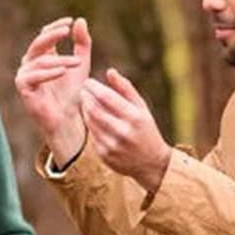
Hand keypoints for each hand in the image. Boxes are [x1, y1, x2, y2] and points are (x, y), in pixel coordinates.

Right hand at [15, 16, 91, 161]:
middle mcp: (30, 62)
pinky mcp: (22, 87)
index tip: (70, 22)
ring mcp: (24, 74)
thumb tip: (80, 20)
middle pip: (39, 43)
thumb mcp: (81, 64)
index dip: (56, 26)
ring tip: (77, 63)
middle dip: (53, 36)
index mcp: (42, 55)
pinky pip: (34, 76)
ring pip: (41, 60)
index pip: (45, 34)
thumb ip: (82, 43)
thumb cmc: (73, 92)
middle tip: (67, 31)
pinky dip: (49, 73)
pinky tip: (63, 71)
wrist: (67, 117)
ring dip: (60, 61)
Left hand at [79, 68, 171, 195]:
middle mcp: (123, 132)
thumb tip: (109, 71)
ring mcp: (112, 145)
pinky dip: (90, 124)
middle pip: (95, 110)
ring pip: (90, 122)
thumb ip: (125, 89)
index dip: (94, 88)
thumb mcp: (141, 108)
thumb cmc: (146, 129)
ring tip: (85, 101)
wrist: (151, 163)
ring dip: (85, 110)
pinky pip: (92, 135)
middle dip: (86, 98)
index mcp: (134, 118)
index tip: (88, 82)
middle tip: (83, 91)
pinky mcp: (104, 155)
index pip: (107, 97)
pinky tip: (90, 117)